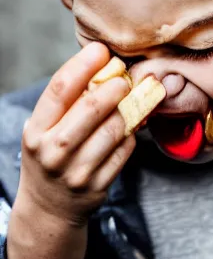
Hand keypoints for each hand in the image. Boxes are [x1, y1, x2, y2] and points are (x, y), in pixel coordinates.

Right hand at [8, 42, 134, 258]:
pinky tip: (129, 129)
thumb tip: (104, 68)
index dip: (82, 65)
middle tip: (124, 79)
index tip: (100, 50)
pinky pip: (124, 151)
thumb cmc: (51, 156)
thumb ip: (68, 104)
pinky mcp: (97, 185)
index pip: (59, 90)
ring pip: (113, 130)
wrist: (48, 208)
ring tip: (131, 101)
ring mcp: (76, 171)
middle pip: (90, 109)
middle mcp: (52, 151)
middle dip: (113, 88)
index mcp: (36, 130)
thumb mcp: (46, 131)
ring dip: (128, 111)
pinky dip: (131, 135)